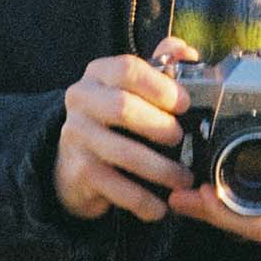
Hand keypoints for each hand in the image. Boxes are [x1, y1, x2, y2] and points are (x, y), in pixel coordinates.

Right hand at [53, 36, 199, 222]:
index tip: (184, 103)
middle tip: (181, 138)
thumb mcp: (134, 87)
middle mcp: (81, 99)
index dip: (160, 85)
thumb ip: (162, 65)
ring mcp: (76, 136)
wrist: (73, 160)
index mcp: (99, 73)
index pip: (127, 69)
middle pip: (122, 108)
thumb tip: (188, 52)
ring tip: (182, 178)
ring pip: (122, 152)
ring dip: (159, 168)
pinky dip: (142, 199)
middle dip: (159, 125)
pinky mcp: (79, 170)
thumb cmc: (115, 117)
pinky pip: (115, 187)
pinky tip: (160, 207)